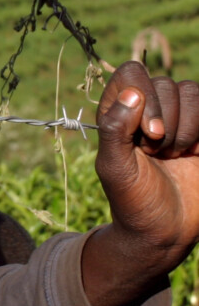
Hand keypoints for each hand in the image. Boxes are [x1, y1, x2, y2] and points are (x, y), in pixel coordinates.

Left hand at [82, 61, 198, 305]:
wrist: (166, 231)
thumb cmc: (133, 200)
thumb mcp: (114, 168)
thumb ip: (115, 128)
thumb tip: (131, 93)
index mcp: (117, 110)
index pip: (133, 73)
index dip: (146, 97)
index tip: (149, 136)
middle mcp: (146, 108)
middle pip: (166, 84)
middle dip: (167, 124)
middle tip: (157, 154)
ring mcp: (177, 117)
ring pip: (192, 92)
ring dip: (187, 129)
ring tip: (174, 155)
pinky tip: (195, 154)